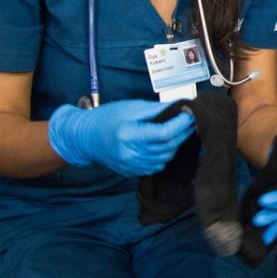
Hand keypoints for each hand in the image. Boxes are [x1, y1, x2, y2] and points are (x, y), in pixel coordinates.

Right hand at [48, 100, 193, 176]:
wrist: (85, 138)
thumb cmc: (107, 118)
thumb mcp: (131, 108)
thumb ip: (156, 109)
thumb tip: (178, 106)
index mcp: (130, 136)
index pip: (164, 134)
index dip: (181, 125)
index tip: (190, 114)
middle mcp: (132, 154)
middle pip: (168, 146)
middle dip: (183, 133)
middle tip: (191, 121)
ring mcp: (132, 165)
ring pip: (165, 157)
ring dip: (175, 144)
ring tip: (179, 131)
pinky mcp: (133, 171)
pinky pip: (157, 165)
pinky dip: (165, 154)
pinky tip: (165, 144)